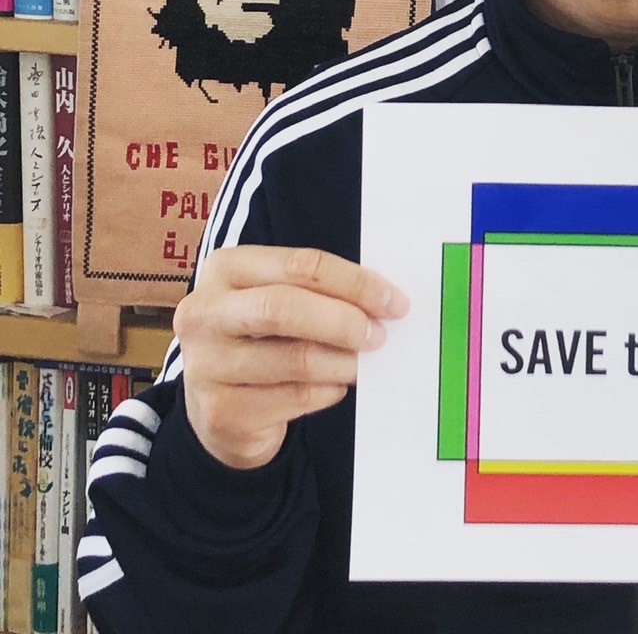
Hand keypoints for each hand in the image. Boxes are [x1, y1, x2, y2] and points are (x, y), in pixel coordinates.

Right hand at [172, 245, 409, 470]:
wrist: (218, 406)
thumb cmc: (263, 338)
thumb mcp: (279, 299)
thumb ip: (319, 291)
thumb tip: (384, 300)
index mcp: (225, 268)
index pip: (300, 264)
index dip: (354, 282)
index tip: (393, 300)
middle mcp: (204, 312)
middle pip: (285, 308)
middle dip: (344, 321)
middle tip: (379, 334)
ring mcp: (205, 364)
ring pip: (295, 359)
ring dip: (343, 362)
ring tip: (361, 363)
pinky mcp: (219, 411)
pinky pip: (294, 398)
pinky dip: (328, 390)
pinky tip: (334, 386)